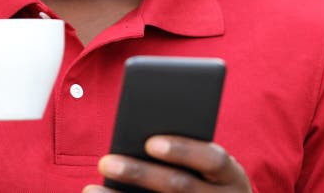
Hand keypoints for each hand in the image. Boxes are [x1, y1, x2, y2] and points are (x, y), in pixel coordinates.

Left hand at [83, 136, 251, 192]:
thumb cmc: (208, 177)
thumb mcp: (207, 162)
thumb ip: (186, 148)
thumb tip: (142, 135)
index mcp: (232, 176)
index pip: (213, 159)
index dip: (183, 150)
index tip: (151, 143)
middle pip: (179, 186)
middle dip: (140, 173)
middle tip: (105, 161)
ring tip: (91, 188)